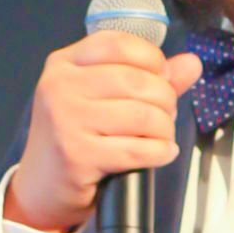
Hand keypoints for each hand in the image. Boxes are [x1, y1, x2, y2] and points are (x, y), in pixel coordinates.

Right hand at [5, 31, 202, 232]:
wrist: (42, 188)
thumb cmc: (75, 140)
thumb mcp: (100, 100)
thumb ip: (146, 78)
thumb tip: (191, 63)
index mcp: (63, 63)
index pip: (118, 44)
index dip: (152, 59)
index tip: (162, 78)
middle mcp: (60, 87)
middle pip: (135, 80)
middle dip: (164, 99)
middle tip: (165, 116)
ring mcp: (66, 120)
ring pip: (141, 115)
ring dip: (164, 129)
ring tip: (162, 137)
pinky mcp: (78, 155)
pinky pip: (137, 149)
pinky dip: (160, 152)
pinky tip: (162, 153)